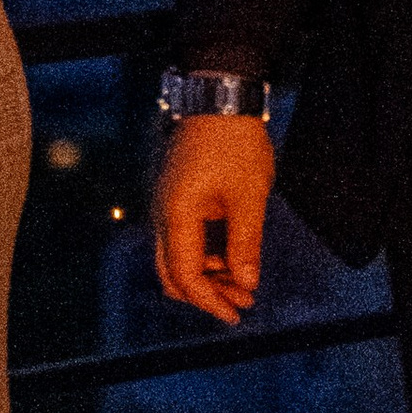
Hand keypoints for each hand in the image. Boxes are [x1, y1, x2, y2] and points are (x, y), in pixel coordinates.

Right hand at [153, 114, 275, 325]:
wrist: (220, 98)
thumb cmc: (234, 142)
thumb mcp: (248, 196)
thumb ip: (245, 243)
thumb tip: (246, 283)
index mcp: (176, 215)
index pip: (185, 275)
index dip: (210, 301)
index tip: (237, 314)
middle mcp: (163, 214)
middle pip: (173, 273)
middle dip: (206, 294)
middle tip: (242, 302)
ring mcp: (166, 205)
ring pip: (177, 257)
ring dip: (207, 276)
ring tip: (244, 283)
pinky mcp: (175, 197)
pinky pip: (182, 238)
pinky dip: (204, 255)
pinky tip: (231, 258)